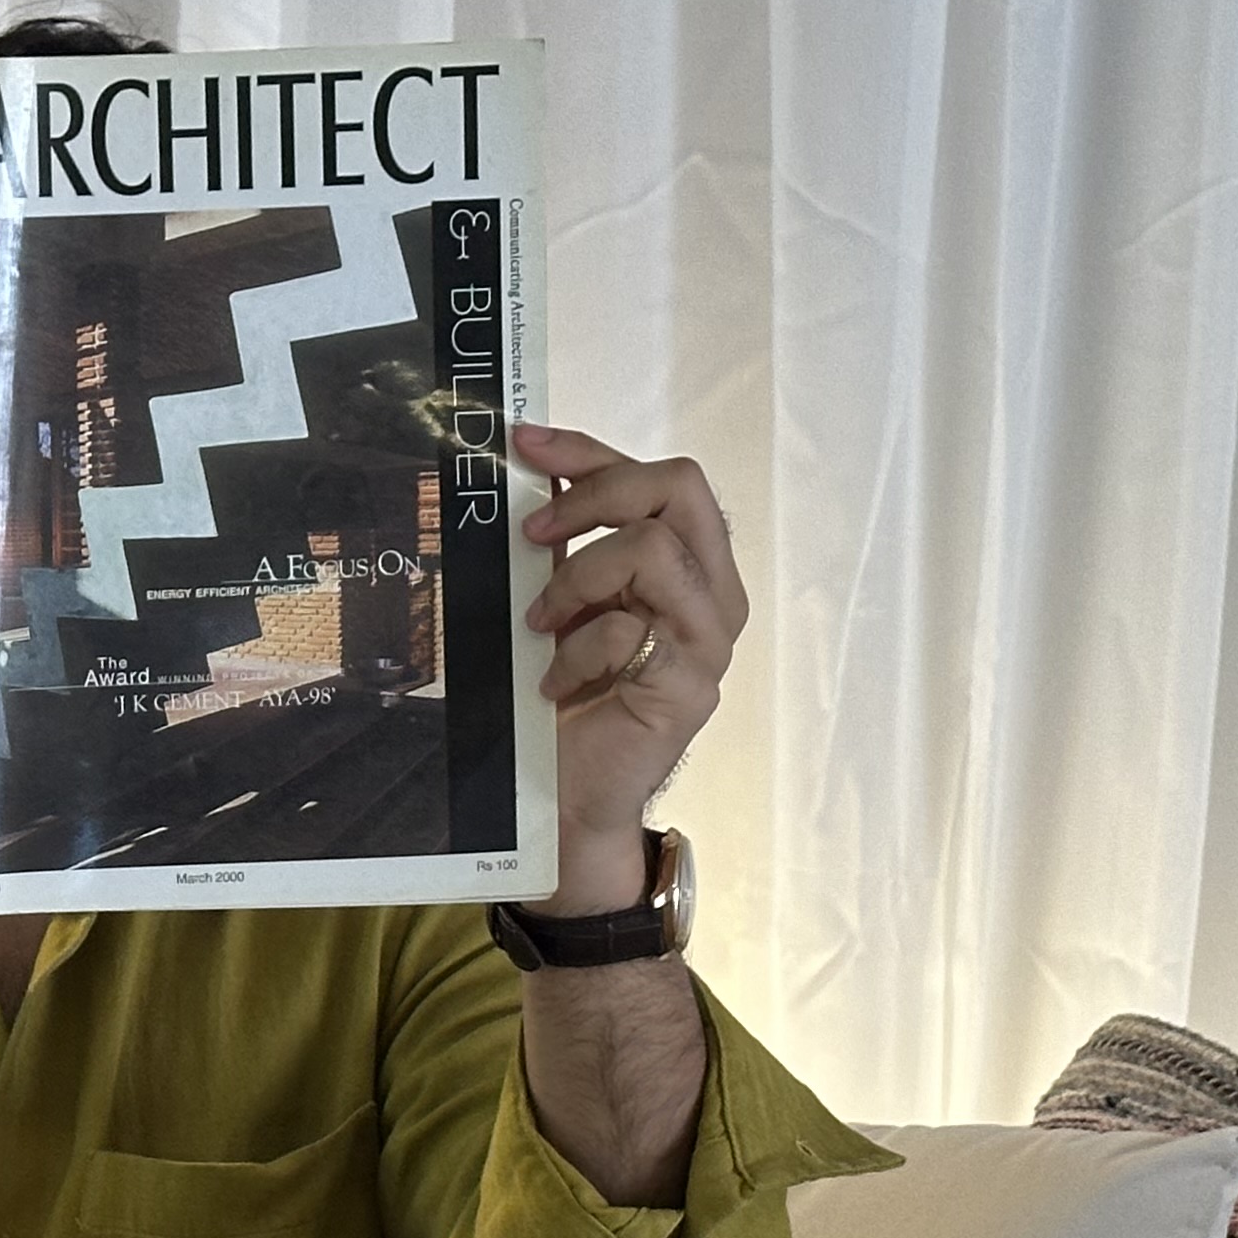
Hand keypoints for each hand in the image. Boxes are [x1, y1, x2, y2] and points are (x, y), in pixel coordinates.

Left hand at [513, 423, 744, 911]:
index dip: (591, 451)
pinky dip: (577, 651)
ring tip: (542, 625)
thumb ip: (568, 543)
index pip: (660, 478)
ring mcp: (709, 640)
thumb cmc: (568, 695)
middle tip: (535, 536)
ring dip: (580, 580)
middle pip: (680, 489)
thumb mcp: (566, 600)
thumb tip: (531, 469)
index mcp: (690, 564)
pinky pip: (631, 630)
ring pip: (654, 551)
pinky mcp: (690, 686)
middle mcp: (714, 593)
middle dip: (595, 497)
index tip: (523, 443)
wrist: (568, 794)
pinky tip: (556, 684)